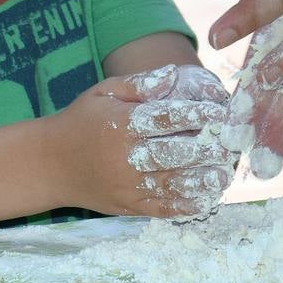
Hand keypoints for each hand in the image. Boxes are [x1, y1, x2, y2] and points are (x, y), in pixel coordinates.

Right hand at [56, 69, 235, 218]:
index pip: (164, 118)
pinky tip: (206, 198)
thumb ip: (139, 84)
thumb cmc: (82, 120)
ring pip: (170, 184)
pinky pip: (161, 209)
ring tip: (225, 173)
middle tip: (232, 142)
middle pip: (172, 152)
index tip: (221, 112)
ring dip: (201, 180)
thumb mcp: (103, 92)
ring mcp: (127, 185)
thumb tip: (173, 74)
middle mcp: (125, 157)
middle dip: (205, 148)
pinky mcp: (127, 206)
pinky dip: (185, 206)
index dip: (195, 114)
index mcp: (122, 124)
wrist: (49, 164)